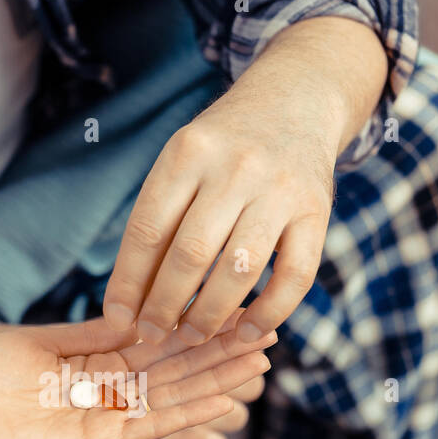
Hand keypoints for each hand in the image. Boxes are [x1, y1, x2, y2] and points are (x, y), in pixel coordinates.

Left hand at [0, 313, 273, 438]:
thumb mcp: (35, 342)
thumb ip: (85, 335)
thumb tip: (130, 312)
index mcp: (93, 366)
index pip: (157, 344)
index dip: (196, 328)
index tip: (235, 308)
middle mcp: (107, 393)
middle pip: (176, 370)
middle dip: (220, 352)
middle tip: (268, 333)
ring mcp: (105, 418)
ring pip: (173, 397)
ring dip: (217, 381)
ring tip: (261, 363)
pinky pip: (149, 425)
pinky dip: (187, 411)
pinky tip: (221, 396)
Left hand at [101, 18, 385, 347]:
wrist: (296, 102)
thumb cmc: (223, 149)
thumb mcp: (184, 162)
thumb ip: (159, 219)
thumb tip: (128, 301)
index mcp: (188, 153)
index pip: (147, 230)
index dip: (129, 283)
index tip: (120, 320)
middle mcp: (235, 168)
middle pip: (190, 254)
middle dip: (164, 306)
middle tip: (152, 334)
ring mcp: (280, 190)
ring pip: (239, 270)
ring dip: (209, 316)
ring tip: (190, 337)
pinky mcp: (317, 212)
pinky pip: (294, 276)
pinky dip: (267, 313)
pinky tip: (243, 332)